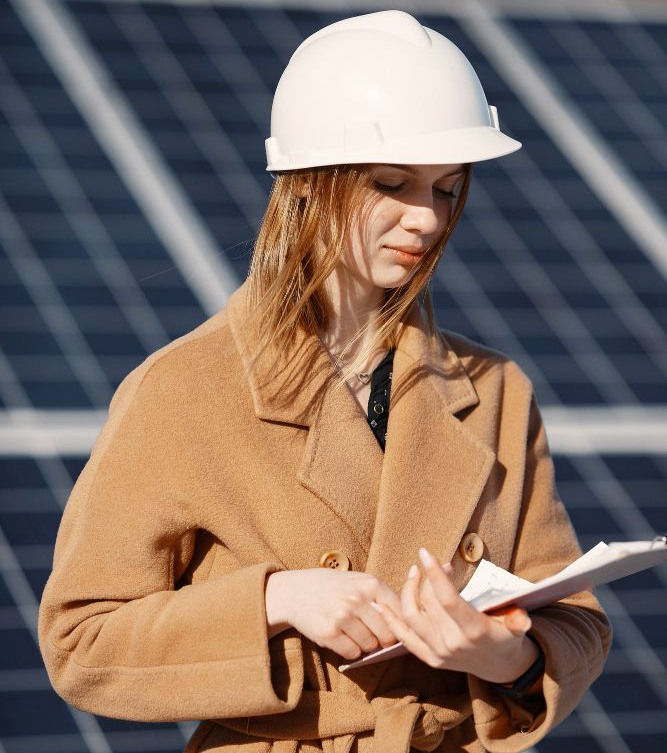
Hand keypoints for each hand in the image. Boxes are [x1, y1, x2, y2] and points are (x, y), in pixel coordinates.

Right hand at [265, 569, 401, 660]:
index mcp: (370, 583)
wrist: (296, 591)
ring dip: (365, 645)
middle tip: (372, 634)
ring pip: (370, 646)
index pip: (400, 613)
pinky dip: (350, 651)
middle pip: (387, 634)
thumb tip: (406, 627)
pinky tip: (342, 637)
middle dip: (383, 639)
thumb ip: (381, 598)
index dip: (400, 626)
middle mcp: (357, 599)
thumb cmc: (334, 588)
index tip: (396, 630)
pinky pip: (352, 653)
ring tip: (353, 632)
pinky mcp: (329, 634)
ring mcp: (342, 616)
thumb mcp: (359, 582)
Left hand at [371, 548, 539, 683]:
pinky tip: (381, 601)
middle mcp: (452, 644)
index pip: (448, 600)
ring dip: (407, 591)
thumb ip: (517, 620)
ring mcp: (438, 653)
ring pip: (411, 616)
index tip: (426, 552)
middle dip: (427, 577)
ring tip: (414, 572)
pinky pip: (403, 637)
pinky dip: (389, 618)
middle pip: (428, 603)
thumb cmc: (508, 636)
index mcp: (474, 631)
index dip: (435, 575)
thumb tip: (523, 618)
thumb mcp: (517, 626)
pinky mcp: (429, 659)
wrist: (502, 669)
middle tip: (434, 562)